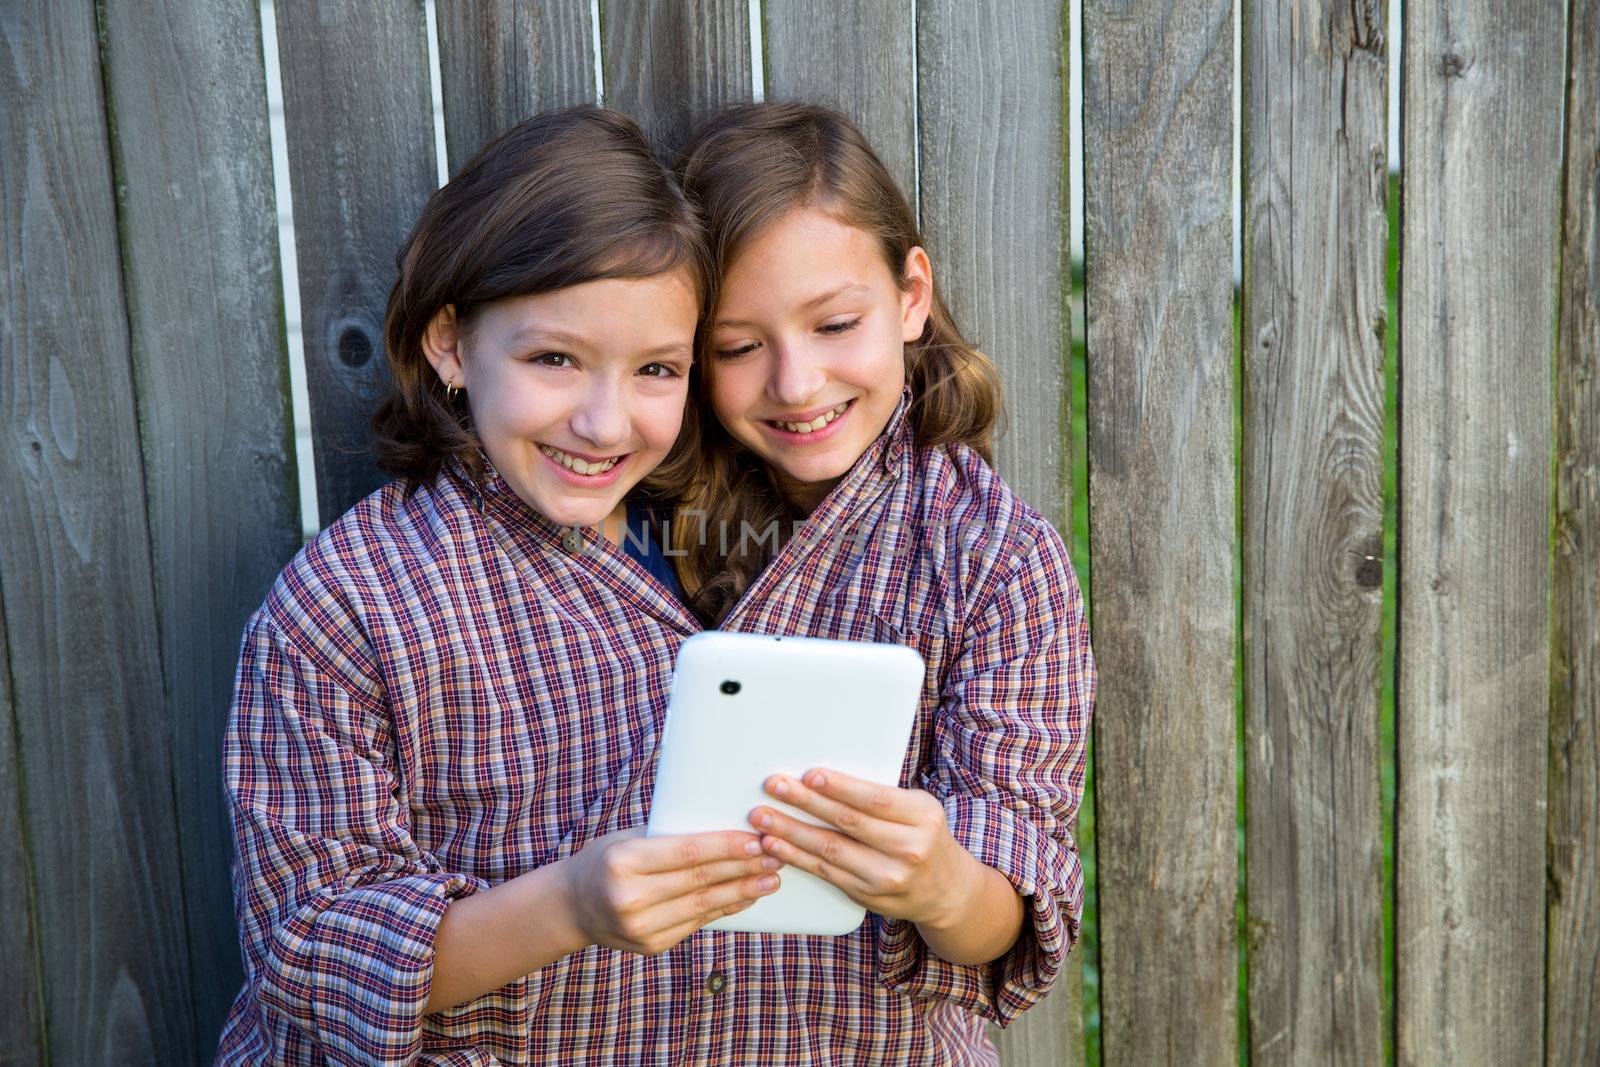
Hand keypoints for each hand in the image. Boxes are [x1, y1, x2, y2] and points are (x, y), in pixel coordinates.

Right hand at [558, 827, 781, 955]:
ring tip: (772, 878)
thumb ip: (669, 837)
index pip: (686, 853)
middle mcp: (630, 897)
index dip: (725, 847)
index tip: (757, 839)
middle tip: (777, 855)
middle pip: (700, 880)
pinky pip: (697, 923)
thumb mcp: (629, 838)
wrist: (572, 906)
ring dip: (743, 891)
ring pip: (704, 905)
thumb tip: (726, 826)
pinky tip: (747, 896)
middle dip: (743, 867)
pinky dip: (725, 907)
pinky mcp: (652, 945)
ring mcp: (641, 927)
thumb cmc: (607, 860)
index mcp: (623, 862)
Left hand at [748, 769, 971, 927]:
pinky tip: (776, 845)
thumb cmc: (925, 837)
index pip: (875, 800)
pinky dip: (796, 857)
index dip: (840, 788)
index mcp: (922, 818)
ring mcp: (886, 877)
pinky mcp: (866, 894)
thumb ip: (881, 797)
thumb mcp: (919, 810)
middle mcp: (907, 849)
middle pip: (847, 822)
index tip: (810, 776)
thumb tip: (825, 779)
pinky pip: (825, 872)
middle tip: (775, 787)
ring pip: (830, 850)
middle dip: (805, 803)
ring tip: (763, 817)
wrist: (946, 892)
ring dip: (791, 831)